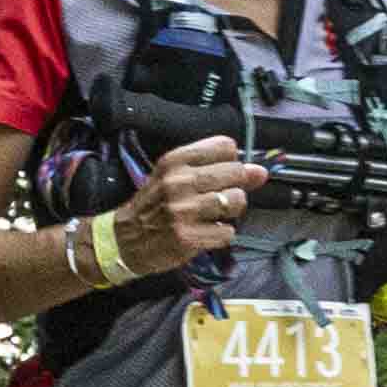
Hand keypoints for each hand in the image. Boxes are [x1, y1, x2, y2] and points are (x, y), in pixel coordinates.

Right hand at [130, 137, 258, 270]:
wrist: (125, 239)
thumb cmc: (155, 204)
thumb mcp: (177, 177)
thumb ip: (218, 169)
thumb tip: (261, 172)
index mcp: (175, 161)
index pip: (226, 146)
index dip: (231, 161)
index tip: (221, 174)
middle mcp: (179, 182)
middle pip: (236, 172)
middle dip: (236, 187)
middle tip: (218, 198)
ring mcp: (183, 210)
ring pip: (236, 201)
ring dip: (231, 211)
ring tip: (213, 215)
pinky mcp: (187, 237)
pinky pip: (228, 232)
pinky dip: (222, 234)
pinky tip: (206, 232)